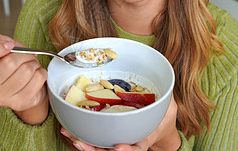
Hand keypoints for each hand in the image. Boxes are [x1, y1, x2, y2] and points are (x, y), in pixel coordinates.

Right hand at [0, 24, 48, 124]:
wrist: (25, 83)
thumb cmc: (9, 62)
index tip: (9, 45)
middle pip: (9, 63)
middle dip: (23, 54)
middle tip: (24, 56)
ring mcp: (0, 98)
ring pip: (26, 71)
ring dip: (33, 63)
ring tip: (29, 65)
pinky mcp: (18, 103)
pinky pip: (38, 79)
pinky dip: (41, 72)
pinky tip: (34, 75)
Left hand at [60, 95, 180, 150]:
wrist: (156, 120)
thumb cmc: (163, 111)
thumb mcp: (169, 105)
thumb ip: (166, 100)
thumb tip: (167, 91)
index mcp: (145, 137)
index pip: (138, 148)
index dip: (129, 150)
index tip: (118, 148)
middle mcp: (129, 141)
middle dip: (94, 150)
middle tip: (80, 144)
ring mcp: (117, 138)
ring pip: (99, 146)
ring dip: (83, 143)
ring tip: (70, 135)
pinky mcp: (107, 132)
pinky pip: (94, 136)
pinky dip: (81, 133)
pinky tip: (68, 128)